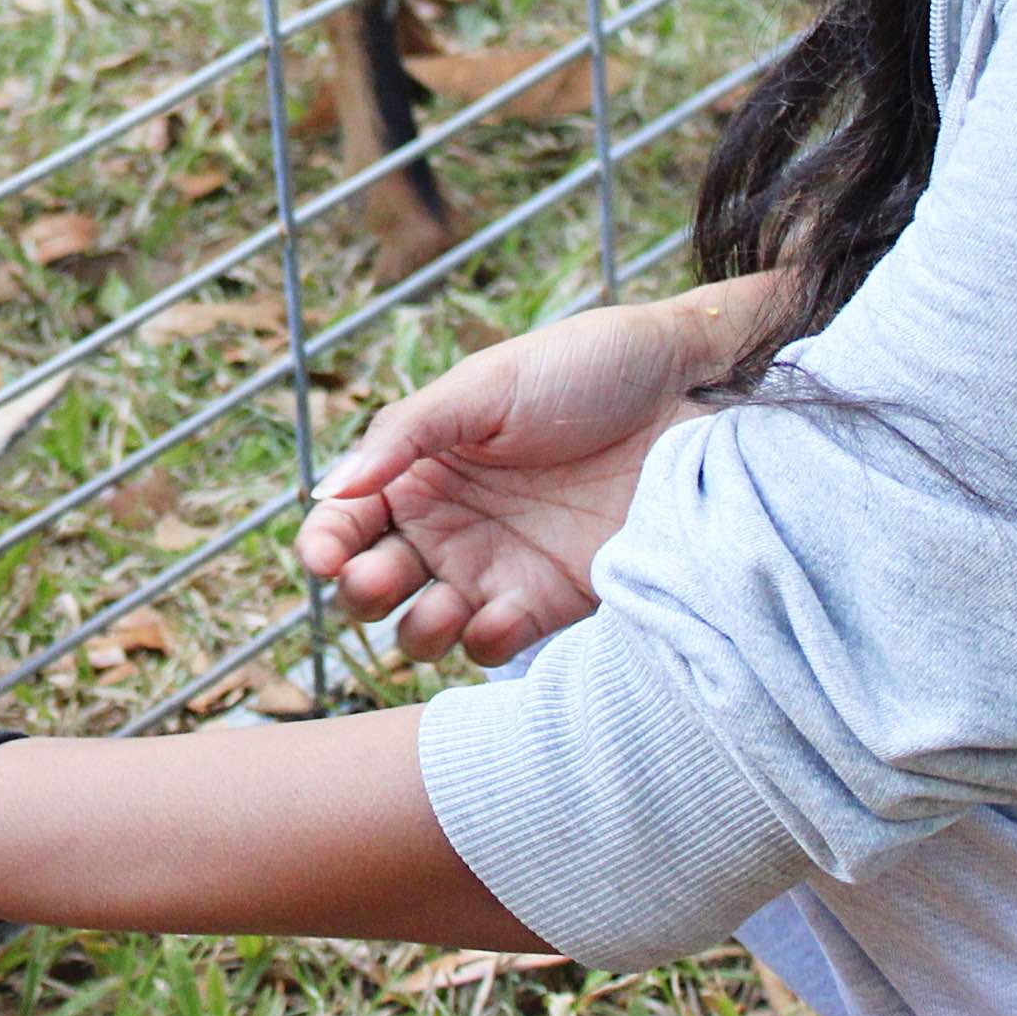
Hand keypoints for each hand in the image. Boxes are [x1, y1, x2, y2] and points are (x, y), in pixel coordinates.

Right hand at [296, 275, 776, 664]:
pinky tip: (500, 615)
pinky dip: (483, 643)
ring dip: (416, 631)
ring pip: (422, 630)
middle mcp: (447, 524)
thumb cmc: (586, 369)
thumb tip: (327, 490)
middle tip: (381, 579)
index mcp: (419, 468)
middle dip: (362, 594)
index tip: (325, 556)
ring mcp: (496, 567)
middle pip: (372, 586)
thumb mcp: (485, 385)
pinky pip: (492, 646)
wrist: (693, 394)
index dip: (323, 544)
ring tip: (443, 607)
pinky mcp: (550, 602)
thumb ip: (403, 436)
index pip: (346, 520)